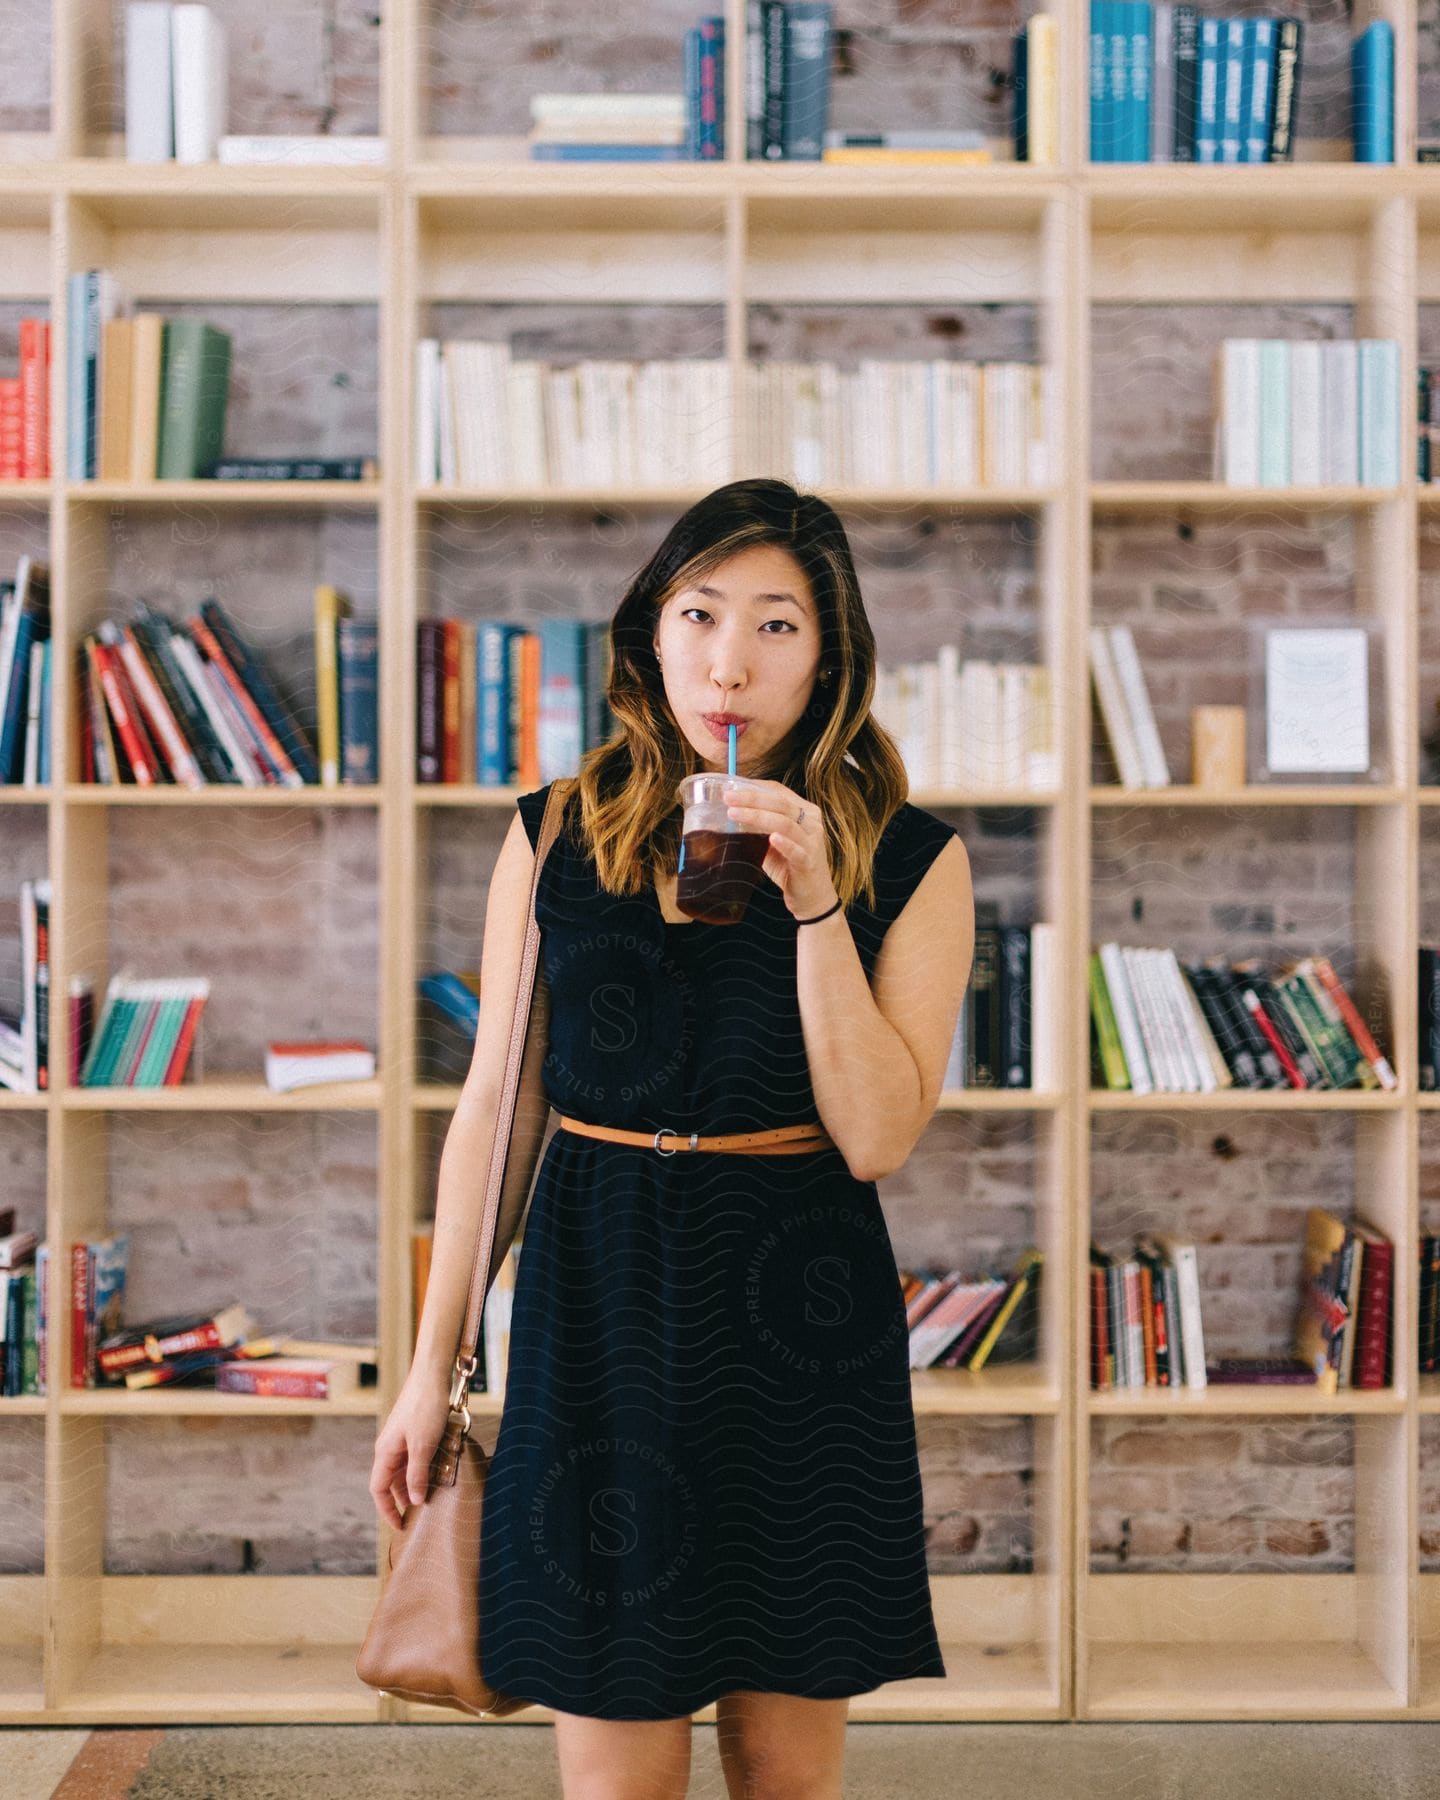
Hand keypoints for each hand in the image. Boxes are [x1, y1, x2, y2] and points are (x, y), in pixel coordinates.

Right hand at [368, 1369, 455, 1527]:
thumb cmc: (425, 1407)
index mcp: (385, 1452)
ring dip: (413, 1484)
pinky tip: (435, 1474)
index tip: (401, 1526)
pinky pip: (413, 1457)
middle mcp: (389, 1447)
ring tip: (429, 1499)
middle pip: (390, 1481)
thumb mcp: (423, 1445)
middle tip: (419, 1517)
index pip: (378, 1489)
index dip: (387, 1510)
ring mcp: (401, 1438)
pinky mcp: (413, 1430)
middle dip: (402, 1500)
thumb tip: (414, 1502)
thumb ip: (417, 1474)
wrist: (432, 1374)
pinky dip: (421, 1469)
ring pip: (403, 1470)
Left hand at [722, 777, 840, 921]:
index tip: (731, 786)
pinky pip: (796, 851)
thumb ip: (759, 827)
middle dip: (752, 798)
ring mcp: (812, 842)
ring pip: (785, 823)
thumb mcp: (773, 841)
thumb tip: (730, 813)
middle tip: (728, 797)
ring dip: (758, 816)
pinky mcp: (809, 862)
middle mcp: (812, 823)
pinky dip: (784, 843)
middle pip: (780, 803)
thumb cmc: (790, 866)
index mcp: (804, 812)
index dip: (755, 787)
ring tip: (735, 814)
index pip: (779, 791)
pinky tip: (771, 838)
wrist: (813, 897)